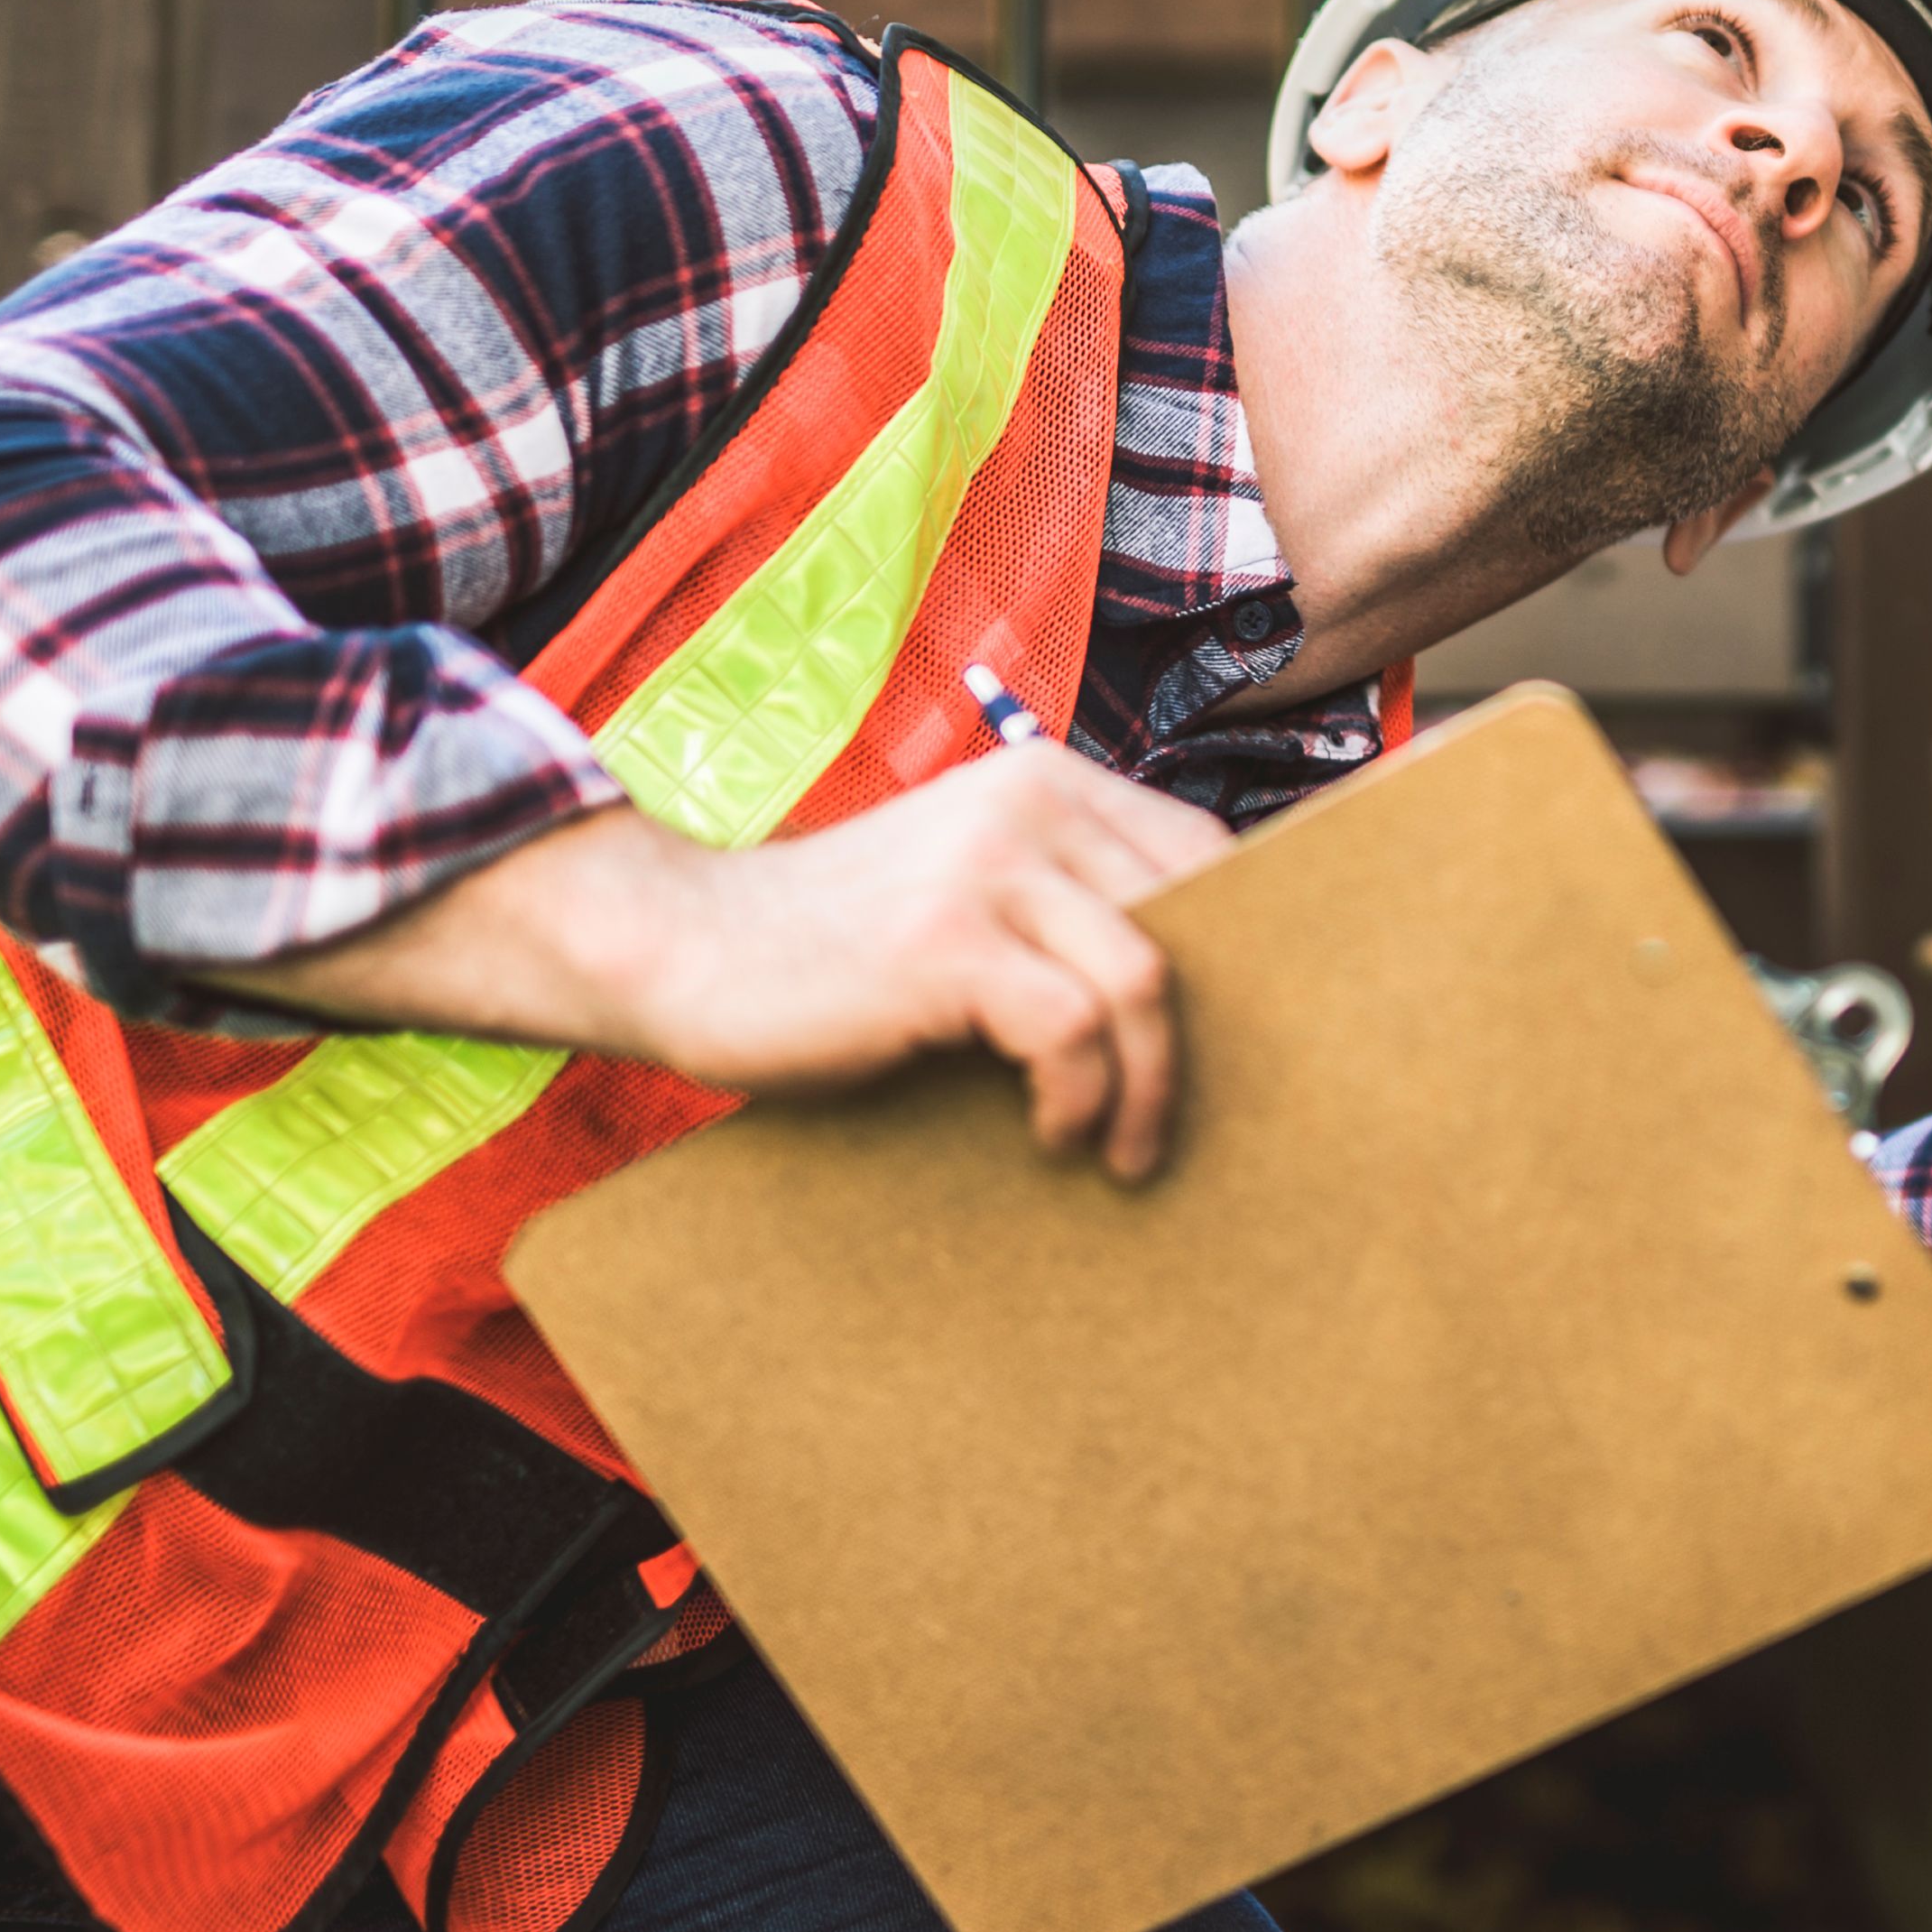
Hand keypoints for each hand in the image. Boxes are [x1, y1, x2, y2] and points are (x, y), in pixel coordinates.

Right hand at [249, 746, 1235, 1178]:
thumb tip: (1188, 994)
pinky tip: (1051, 1134)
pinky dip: (1081, 1097)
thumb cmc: (833, 943)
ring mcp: (987, 869)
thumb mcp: (965, 888)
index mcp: (1047, 781)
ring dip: (1149, 1087)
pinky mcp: (944, 945)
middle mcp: (1030, 804)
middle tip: (1173, 1117)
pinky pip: (1072, 1028)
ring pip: (1146, 980)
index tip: (1246, 1039)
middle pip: (1197, 919)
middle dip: (1204, 1035)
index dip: (1248, 950)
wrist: (682, 945)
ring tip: (1122, 1150)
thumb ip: (1061, 902)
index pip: (1208, 852)